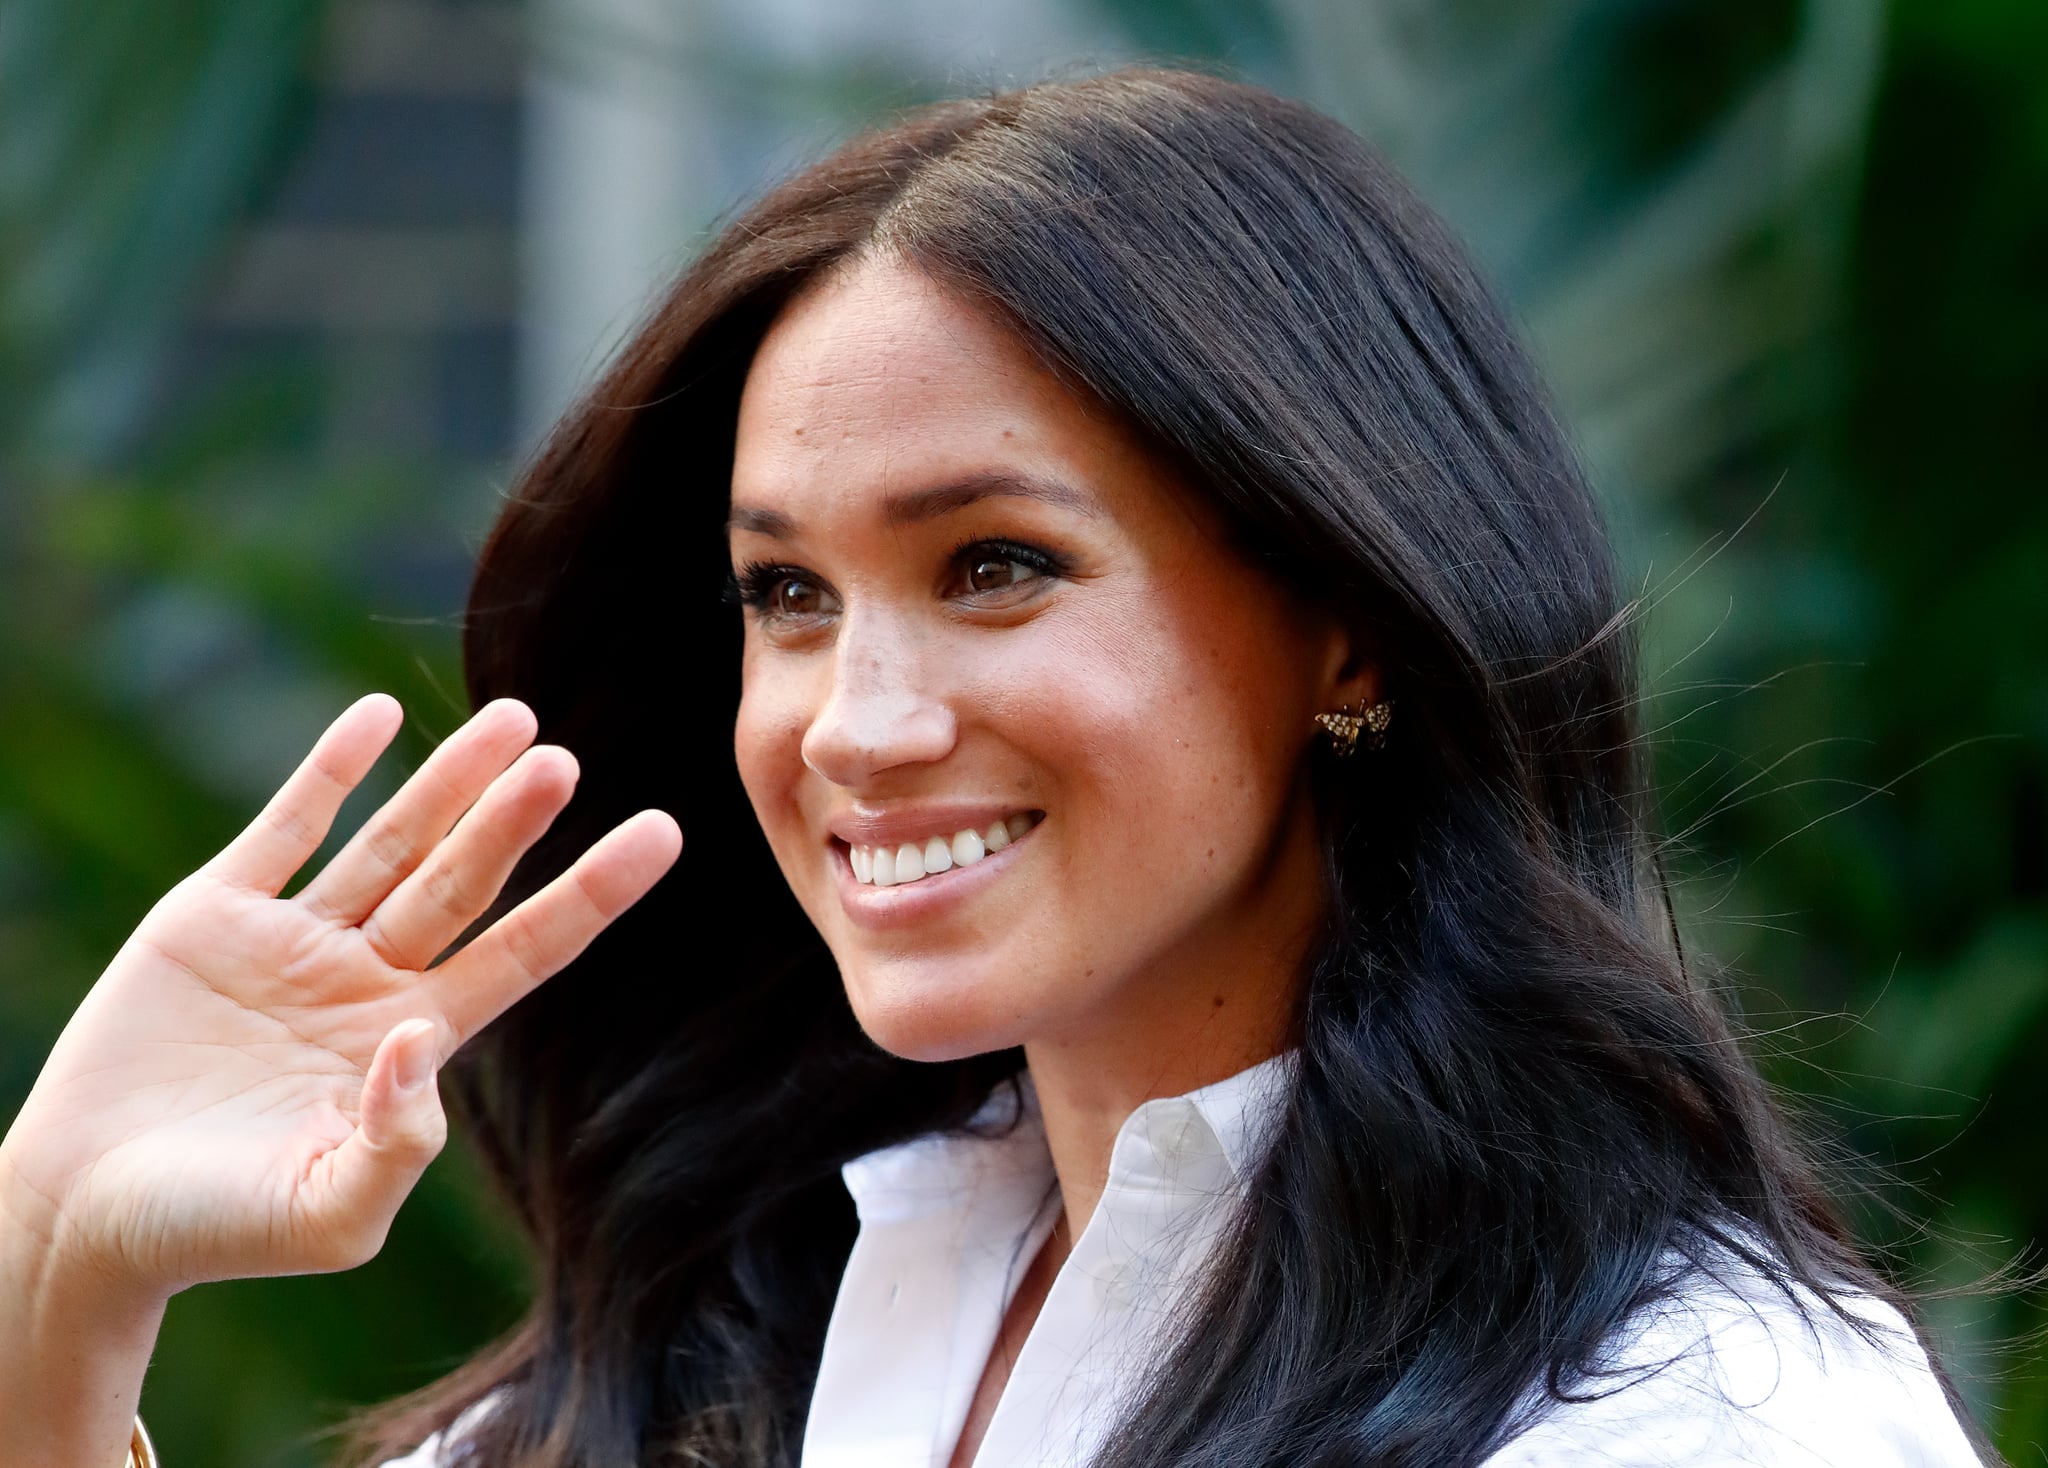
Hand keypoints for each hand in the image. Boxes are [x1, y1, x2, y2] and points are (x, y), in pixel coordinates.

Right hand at [0, 694, 679, 1300]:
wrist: (85, 1218)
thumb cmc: (216, 1233)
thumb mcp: (327, 1215)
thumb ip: (396, 1144)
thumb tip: (423, 1037)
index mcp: (415, 1041)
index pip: (529, 950)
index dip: (594, 892)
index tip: (665, 832)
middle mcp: (369, 979)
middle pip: (466, 882)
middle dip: (514, 822)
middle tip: (565, 761)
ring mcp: (295, 941)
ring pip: (392, 844)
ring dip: (449, 783)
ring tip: (516, 720)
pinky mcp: (212, 917)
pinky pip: (285, 829)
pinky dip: (330, 771)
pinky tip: (379, 718)